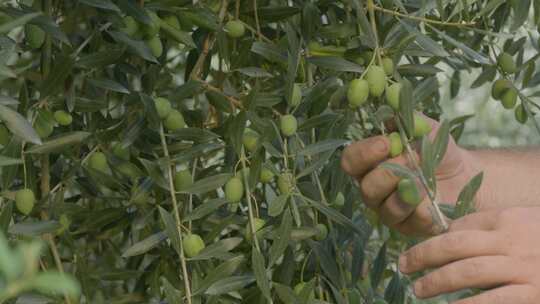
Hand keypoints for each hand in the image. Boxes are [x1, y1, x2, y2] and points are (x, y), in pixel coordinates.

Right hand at [341, 117, 479, 235]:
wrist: (466, 175)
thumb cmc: (437, 149)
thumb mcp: (426, 129)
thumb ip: (408, 119)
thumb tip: (392, 105)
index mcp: (370, 164)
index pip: (351, 161)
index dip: (364, 154)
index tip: (386, 143)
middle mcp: (374, 189)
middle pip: (366, 188)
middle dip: (389, 174)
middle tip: (412, 161)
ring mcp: (390, 211)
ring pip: (386, 209)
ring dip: (406, 193)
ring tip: (424, 180)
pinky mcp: (409, 228)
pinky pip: (409, 222)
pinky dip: (422, 208)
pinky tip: (433, 198)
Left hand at [399, 207, 539, 302]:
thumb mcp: (527, 224)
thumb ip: (494, 227)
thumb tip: (452, 232)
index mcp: (511, 220)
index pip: (462, 226)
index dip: (436, 239)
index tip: (419, 250)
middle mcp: (514, 241)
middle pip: (456, 246)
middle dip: (423, 255)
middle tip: (403, 265)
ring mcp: (525, 269)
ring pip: (468, 273)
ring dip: (437, 281)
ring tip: (417, 289)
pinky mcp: (534, 296)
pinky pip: (492, 301)